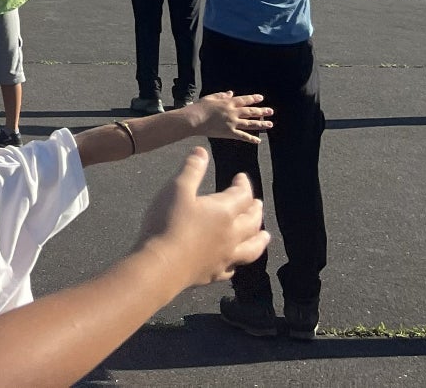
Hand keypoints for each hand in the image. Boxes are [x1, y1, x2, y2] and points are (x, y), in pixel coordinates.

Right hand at [136, 147, 269, 286]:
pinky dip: (237, 261)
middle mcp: (231, 234)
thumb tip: (202, 151)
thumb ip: (192, 169)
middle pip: (252, 221)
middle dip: (255, 209)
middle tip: (257, 203)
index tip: (241, 177)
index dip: (243, 184)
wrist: (161, 265)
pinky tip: (234, 262)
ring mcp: (225, 256)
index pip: (242, 195)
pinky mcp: (215, 273)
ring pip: (252, 248)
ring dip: (260, 239)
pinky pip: (233, 267)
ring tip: (265, 235)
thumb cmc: (168, 223)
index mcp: (224, 211)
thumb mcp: (176, 188)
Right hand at [185, 92, 273, 143]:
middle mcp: (233, 112)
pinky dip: (251, 139)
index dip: (253, 99)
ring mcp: (232, 123)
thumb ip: (222, 95)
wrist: (194, 119)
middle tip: (270, 111)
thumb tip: (231, 93)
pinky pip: (243, 136)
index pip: (244, 100)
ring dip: (261, 124)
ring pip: (250, 123)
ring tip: (270, 124)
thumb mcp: (210, 98)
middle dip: (261, 111)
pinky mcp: (229, 133)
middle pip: (250, 112)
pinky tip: (258, 140)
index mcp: (228, 103)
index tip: (261, 98)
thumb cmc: (199, 107)